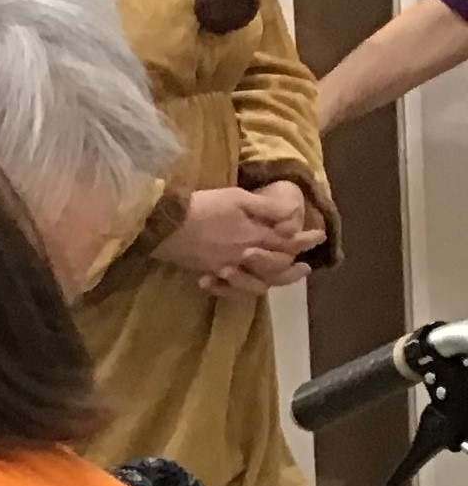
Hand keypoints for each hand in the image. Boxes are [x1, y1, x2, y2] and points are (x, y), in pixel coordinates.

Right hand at [162, 184, 318, 290]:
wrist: (165, 224)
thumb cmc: (203, 206)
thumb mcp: (239, 198)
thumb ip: (268, 208)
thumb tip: (293, 214)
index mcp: (254, 237)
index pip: (288, 242)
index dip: (306, 240)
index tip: (320, 236)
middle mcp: (244, 257)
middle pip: (276, 267)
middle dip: (294, 267)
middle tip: (306, 265)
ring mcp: (225, 268)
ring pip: (256, 283)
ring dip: (272, 282)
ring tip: (279, 280)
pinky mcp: (209, 272)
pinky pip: (230, 287)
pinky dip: (239, 287)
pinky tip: (245, 283)